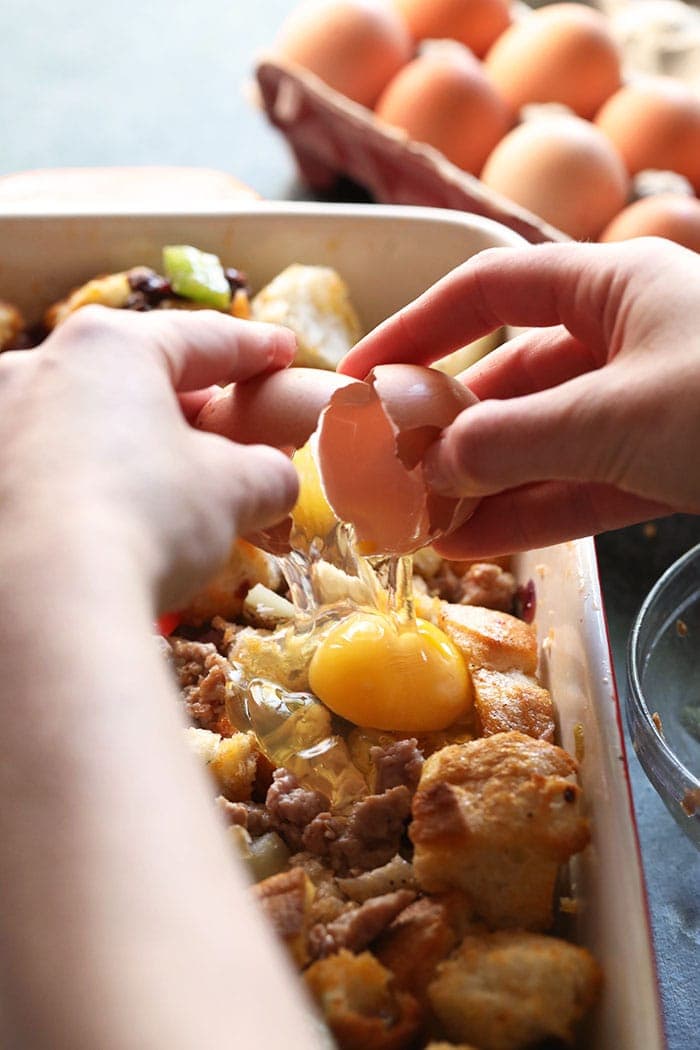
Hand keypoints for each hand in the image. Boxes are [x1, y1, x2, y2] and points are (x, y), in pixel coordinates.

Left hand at [0, 305, 298, 607]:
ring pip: (86, 418)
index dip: (254, 348)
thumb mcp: (235, 491)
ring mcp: (1, 419)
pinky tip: (117, 517)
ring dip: (136, 442)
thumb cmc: (148, 519)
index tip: (284, 352)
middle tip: (234, 430)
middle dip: (190, 403)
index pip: (203, 337)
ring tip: (176, 483)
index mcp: (110, 345)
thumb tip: (275, 475)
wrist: (45, 605)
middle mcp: (39, 365)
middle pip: (136, 374)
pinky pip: (50, 461)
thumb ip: (268, 471)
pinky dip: (90, 476)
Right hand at [340, 237, 699, 556]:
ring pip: (547, 442)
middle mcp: (627, 339)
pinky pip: (585, 486)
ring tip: (420, 521)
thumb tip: (430, 467)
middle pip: (514, 378)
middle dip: (451, 428)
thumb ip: (516, 440)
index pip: (491, 290)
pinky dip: (531, 513)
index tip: (364, 374)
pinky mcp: (671, 464)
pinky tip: (473, 541)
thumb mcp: (618, 415)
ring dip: (484, 483)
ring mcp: (649, 405)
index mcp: (614, 286)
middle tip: (392, 472)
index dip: (418, 328)